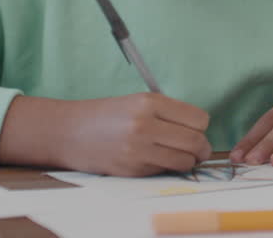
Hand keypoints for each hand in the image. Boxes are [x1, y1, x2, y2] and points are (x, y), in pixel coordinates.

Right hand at [0, 93, 211, 176]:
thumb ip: (168, 112)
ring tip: (183, 157)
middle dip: (202, 148)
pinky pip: (165, 171)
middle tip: (200, 150)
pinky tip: (159, 160)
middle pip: (195, 141)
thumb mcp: (139, 101)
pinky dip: (169, 168)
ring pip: (184, 161)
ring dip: (189, 161)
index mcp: (150, 103)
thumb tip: (200, 130)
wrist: (70, 132)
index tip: (197, 129)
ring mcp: (138, 150)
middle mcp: (145, 125)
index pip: (198, 119)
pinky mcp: (132, 170)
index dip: (201, 126)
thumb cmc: (108, 114)